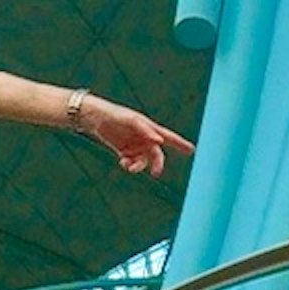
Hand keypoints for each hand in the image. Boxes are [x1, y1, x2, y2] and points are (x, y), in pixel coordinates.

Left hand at [69, 92, 187, 179]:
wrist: (95, 118)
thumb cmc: (116, 115)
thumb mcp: (131, 121)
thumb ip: (146, 130)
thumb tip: (159, 141)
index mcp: (150, 128)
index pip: (169, 137)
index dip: (181, 144)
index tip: (193, 150)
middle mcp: (144, 138)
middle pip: (156, 155)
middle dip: (157, 164)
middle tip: (156, 173)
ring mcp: (134, 146)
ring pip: (143, 161)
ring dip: (138, 166)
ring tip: (128, 166)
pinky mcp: (124, 152)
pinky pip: (131, 163)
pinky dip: (128, 165)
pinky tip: (122, 162)